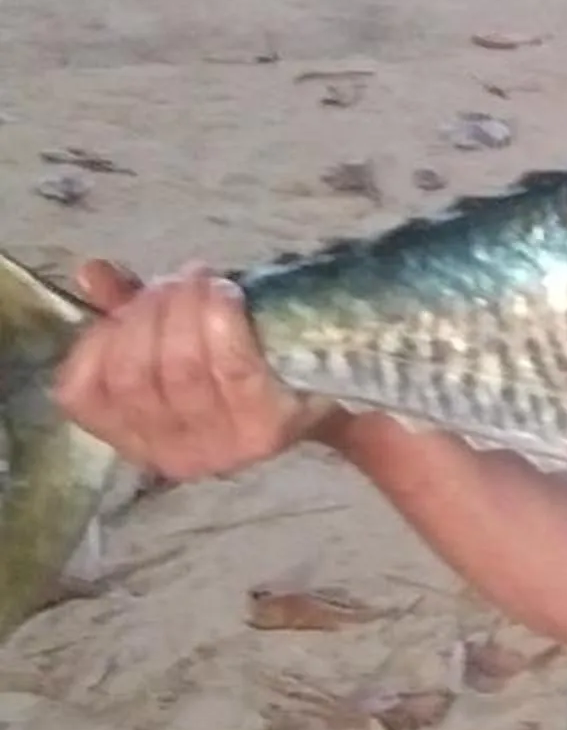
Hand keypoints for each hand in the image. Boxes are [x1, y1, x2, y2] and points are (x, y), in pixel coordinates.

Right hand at [53, 263, 333, 483]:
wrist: (321, 393)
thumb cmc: (238, 363)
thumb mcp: (176, 338)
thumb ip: (126, 311)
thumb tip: (91, 273)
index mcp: (133, 439)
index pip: (82, 393)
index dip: (97, 339)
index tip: (130, 304)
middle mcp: (169, 456)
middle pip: (133, 372)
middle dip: (149, 313)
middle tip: (175, 282)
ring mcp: (219, 449)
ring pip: (179, 366)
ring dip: (186, 308)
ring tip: (202, 279)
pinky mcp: (265, 431)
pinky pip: (231, 366)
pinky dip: (222, 319)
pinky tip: (227, 292)